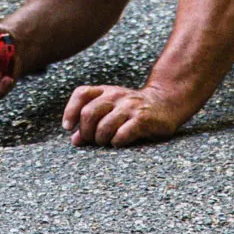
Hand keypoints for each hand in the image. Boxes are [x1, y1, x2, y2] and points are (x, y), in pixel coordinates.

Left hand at [62, 85, 180, 146]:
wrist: (165, 103)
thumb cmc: (132, 110)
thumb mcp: (111, 109)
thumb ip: (92, 122)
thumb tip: (75, 140)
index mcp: (105, 91)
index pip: (81, 94)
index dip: (70, 111)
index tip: (68, 127)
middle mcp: (116, 96)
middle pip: (88, 113)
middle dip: (86, 132)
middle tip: (91, 140)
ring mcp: (129, 107)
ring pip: (103, 127)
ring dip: (101, 140)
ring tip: (106, 142)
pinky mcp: (142, 119)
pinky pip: (121, 134)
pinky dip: (116, 142)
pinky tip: (119, 142)